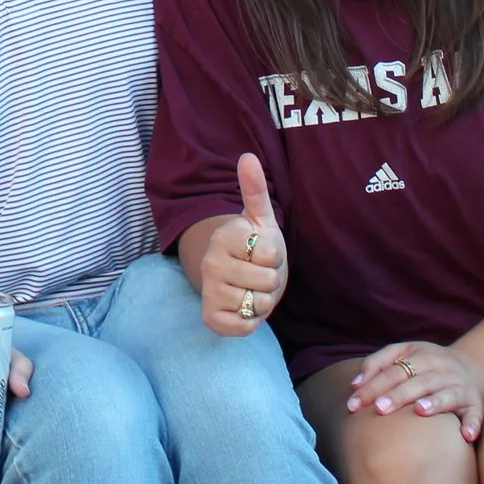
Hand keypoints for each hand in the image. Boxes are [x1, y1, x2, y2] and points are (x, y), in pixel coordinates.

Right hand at [199, 153, 287, 335]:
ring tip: (251, 291)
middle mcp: (210, 263)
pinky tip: (243, 308)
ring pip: (260, 304)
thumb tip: (248, 156)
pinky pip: (246, 327)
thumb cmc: (253, 248)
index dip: (274, 256)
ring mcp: (209, 291)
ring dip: (264, 301)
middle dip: (271, 281)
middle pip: (268, 281)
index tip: (260, 253)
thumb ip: (255, 189)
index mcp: (223, 237)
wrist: (234, 279)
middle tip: (258, 275)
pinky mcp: (211, 318)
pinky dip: (252, 322)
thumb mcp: (259, 219)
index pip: (270, 253)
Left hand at [346, 340, 483, 440]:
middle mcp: (442, 370)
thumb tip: (354, 384)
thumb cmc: (427, 364)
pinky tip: (466, 436)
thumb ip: (378, 362)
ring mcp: (460, 387)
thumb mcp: (404, 352)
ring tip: (420, 410)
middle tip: (379, 409)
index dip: (373, 386)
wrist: (474, 367)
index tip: (354, 404)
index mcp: (422, 356)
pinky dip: (473, 424)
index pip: (394, 371)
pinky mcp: (476, 404)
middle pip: (418, 382)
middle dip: (398, 395)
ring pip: (448, 394)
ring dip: (436, 402)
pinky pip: (476, 414)